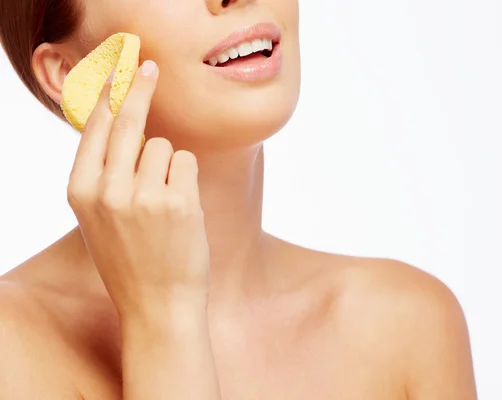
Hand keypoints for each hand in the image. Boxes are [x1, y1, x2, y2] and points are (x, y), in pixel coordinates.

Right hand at [66, 61, 208, 317]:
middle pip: (128, 122)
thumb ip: (104, 174)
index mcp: (80, 192)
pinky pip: (186, 162)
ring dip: (168, 165)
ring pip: (163, 146)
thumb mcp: (98, 217)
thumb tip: (123, 123)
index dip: (108, 94)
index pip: (94, 128)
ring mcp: (144, 196)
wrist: (158, 305)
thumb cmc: (130, 259)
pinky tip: (180, 208)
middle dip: (141, 88)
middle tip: (150, 66)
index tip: (119, 69)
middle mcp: (108, 190)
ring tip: (163, 202)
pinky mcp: (179, 202)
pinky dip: (186, 177)